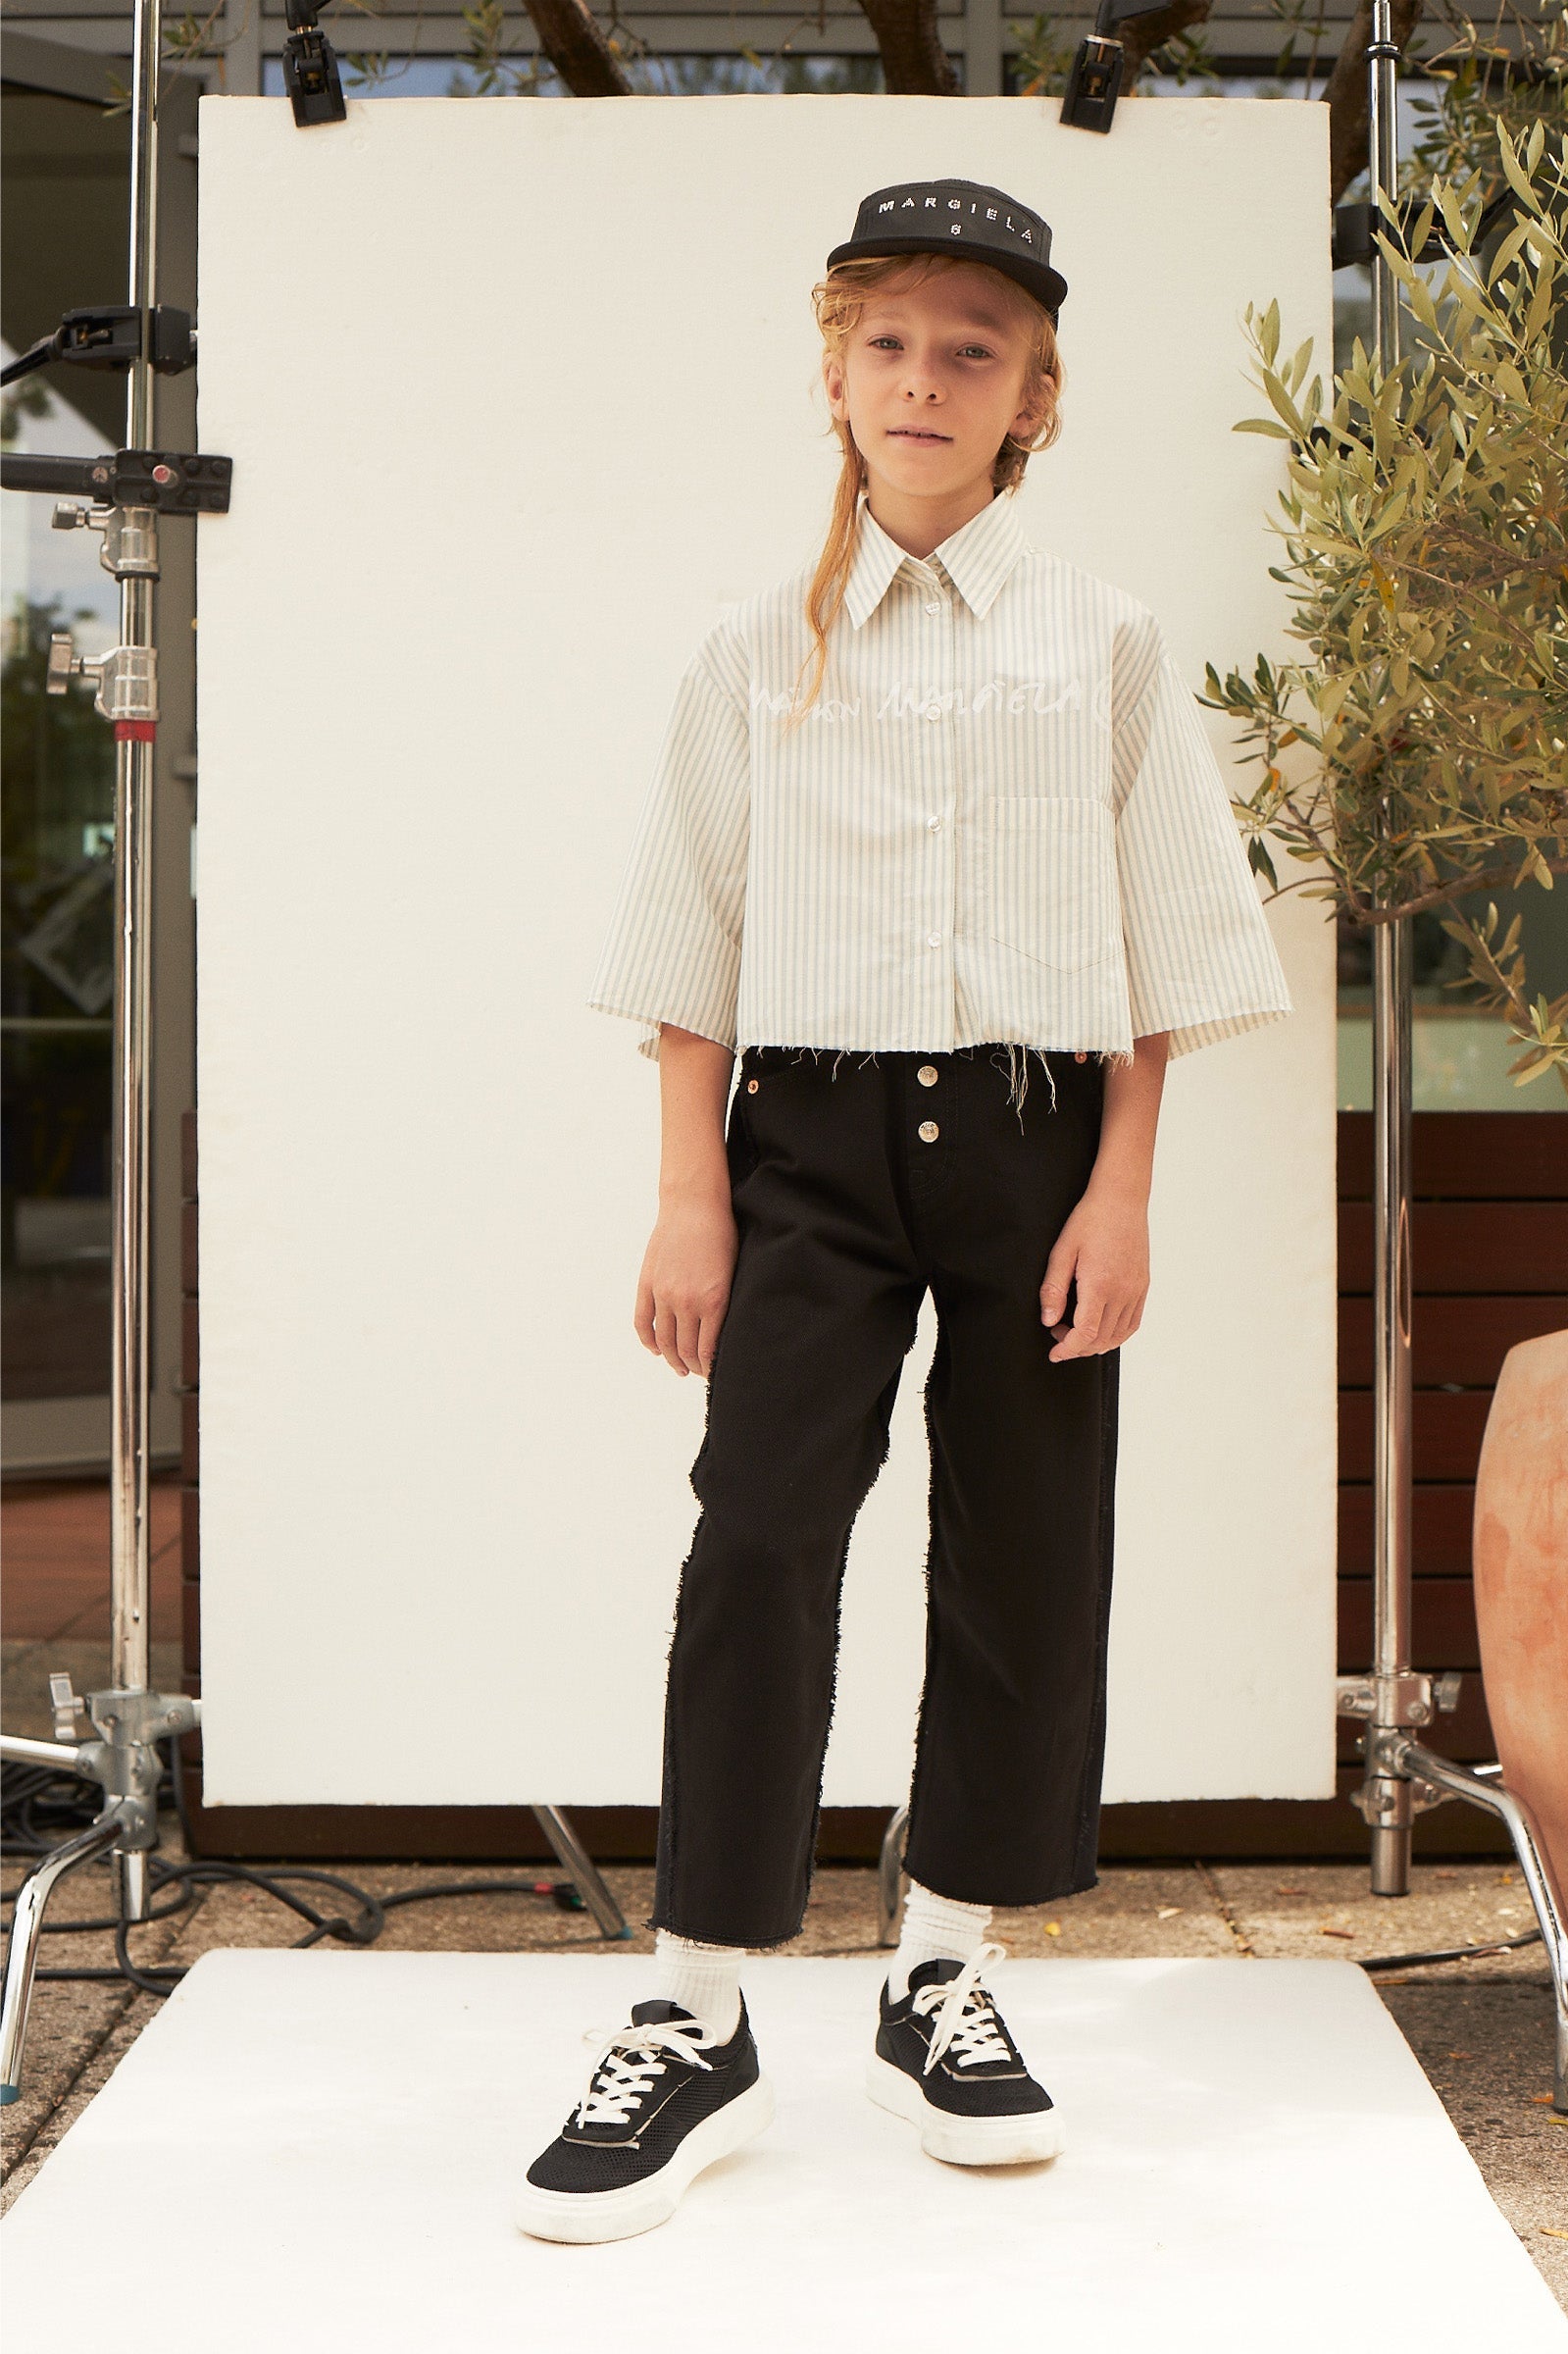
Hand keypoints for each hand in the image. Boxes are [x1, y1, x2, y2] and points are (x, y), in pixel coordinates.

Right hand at [634, 1189, 737, 1377]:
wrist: (693, 1205)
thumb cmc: (721, 1234)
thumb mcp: (734, 1272)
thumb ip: (726, 1304)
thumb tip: (723, 1334)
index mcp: (713, 1301)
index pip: (708, 1350)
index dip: (710, 1368)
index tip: (715, 1374)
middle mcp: (686, 1302)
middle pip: (685, 1350)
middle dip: (693, 1367)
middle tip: (699, 1372)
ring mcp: (663, 1294)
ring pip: (664, 1341)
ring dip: (672, 1359)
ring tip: (680, 1367)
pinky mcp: (647, 1284)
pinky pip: (643, 1322)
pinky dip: (648, 1342)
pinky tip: (657, 1350)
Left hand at [1039, 1183, 1148, 1360]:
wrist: (1121, 1199)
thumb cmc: (1090, 1220)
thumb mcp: (1062, 1251)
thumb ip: (1053, 1288)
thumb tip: (1049, 1320)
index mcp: (1100, 1284)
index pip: (1085, 1334)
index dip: (1068, 1349)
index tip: (1055, 1353)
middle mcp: (1123, 1291)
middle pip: (1101, 1339)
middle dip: (1077, 1347)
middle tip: (1058, 1335)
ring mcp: (1136, 1290)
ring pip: (1118, 1335)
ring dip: (1096, 1343)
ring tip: (1076, 1331)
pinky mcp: (1143, 1286)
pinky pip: (1133, 1323)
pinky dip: (1116, 1334)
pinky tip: (1101, 1329)